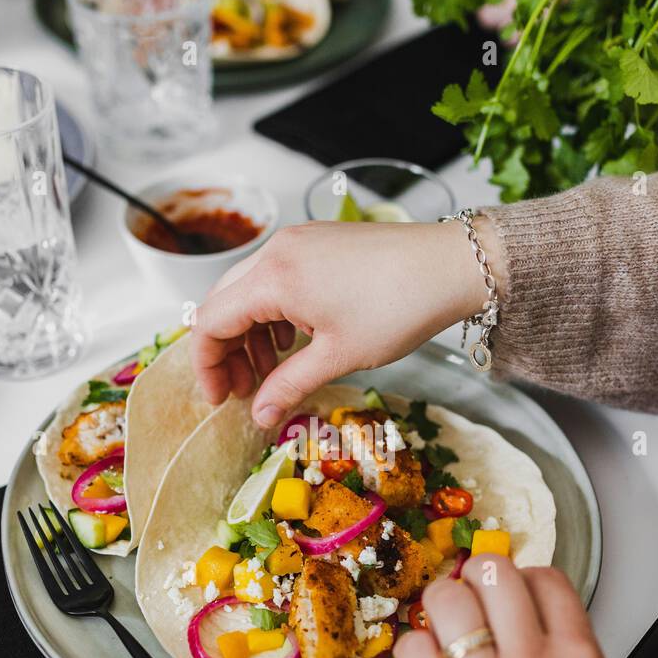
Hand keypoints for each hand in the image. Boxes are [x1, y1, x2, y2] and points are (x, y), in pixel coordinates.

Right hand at [189, 217, 502, 427]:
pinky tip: (295, 340)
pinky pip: (276, 278)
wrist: (450, 265)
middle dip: (226, 351)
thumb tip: (259, 415)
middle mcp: (276, 251)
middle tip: (245, 391)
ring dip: (250, 333)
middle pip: (224, 304)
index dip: (207, 366)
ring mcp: (297, 242)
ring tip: (272, 370)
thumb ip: (289, 385)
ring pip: (249, 291)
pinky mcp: (317, 241)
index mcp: (273, 278)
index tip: (221, 399)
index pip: (209, 321)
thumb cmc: (398, 308)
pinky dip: (274, 312)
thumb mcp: (338, 356)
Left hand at [395, 555, 628, 657]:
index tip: (515, 594)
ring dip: (446, 603)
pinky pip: (412, 649)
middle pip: (495, 572)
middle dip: (482, 578)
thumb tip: (530, 623)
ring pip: (449, 598)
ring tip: (448, 627)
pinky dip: (417, 648)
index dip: (526, 579)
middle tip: (476, 600)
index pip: (548, 578)